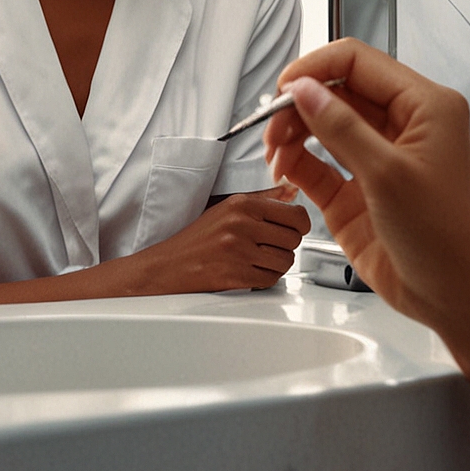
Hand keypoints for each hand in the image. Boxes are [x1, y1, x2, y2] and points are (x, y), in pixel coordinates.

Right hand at [122, 184, 310, 293]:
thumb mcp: (228, 208)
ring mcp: (238, 251)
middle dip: (287, 246)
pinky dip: (266, 278)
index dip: (300, 225)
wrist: (169, 265)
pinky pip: (271, 279)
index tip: (294, 229)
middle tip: (271, 246)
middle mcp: (241, 224)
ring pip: (286, 261)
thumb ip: (264, 199)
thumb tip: (293, 191)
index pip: (296, 215)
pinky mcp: (235, 275)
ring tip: (260, 259)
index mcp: (242, 204)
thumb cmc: (199, 237)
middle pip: (294, 239)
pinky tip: (252, 271)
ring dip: (277, 264)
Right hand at [262, 39, 469, 328]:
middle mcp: (403, 126)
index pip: (359, 62)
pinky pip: (320, 165)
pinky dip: (297, 163)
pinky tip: (284, 170)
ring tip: (275, 153)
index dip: (317, 69)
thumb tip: (305, 89)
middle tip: (273, 126)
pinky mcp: (359, 191)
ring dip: (294, 134)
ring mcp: (379, 159)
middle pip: (337, 92)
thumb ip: (341, 127)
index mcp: (425, 106)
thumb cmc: (447, 236)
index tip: (284, 87)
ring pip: (325, 126)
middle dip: (300, 105)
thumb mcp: (388, 174)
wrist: (456, 295)